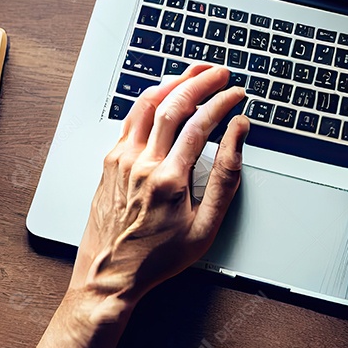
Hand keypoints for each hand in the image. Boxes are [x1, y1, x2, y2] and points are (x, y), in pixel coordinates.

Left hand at [69, 65, 249, 314]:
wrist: (109, 275)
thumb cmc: (156, 257)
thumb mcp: (205, 227)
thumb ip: (226, 178)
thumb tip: (238, 136)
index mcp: (169, 179)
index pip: (200, 123)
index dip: (222, 102)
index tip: (236, 94)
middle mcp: (141, 163)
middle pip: (173, 104)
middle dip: (199, 81)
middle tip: (218, 72)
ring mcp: (121, 159)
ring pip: (146, 104)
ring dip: (172, 83)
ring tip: (192, 73)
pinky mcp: (110, 161)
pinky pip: (130, 119)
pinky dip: (149, 100)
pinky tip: (162, 95)